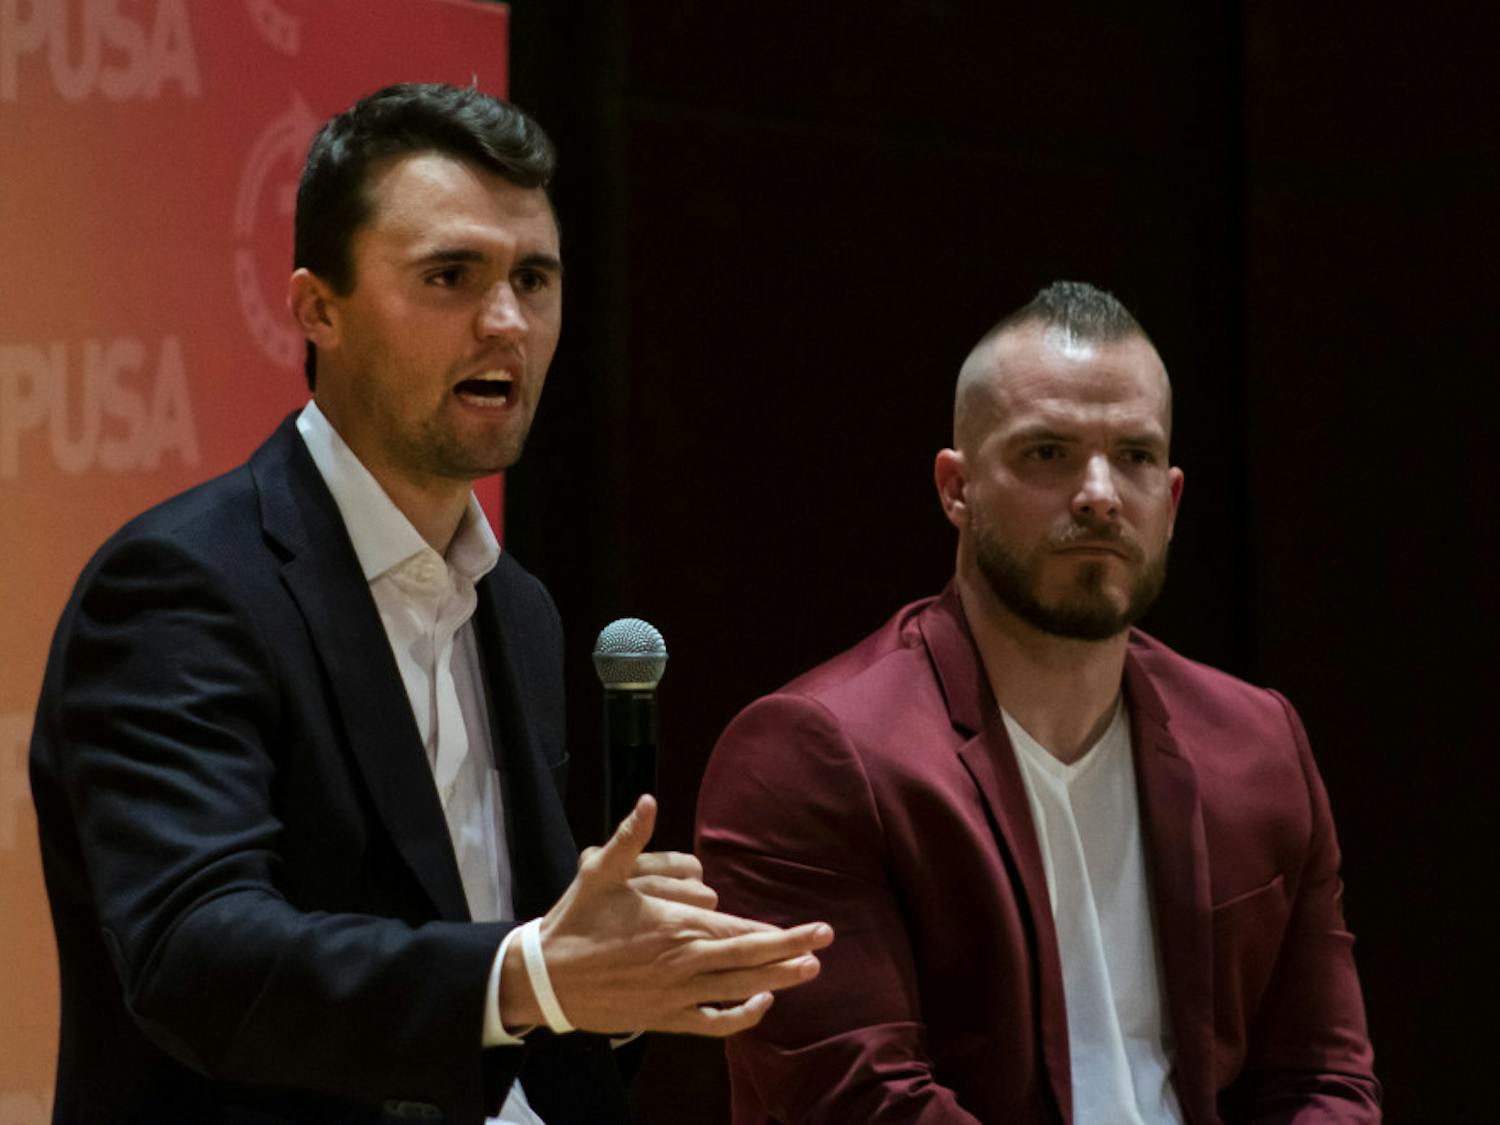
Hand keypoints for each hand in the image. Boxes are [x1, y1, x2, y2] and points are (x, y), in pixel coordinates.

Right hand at [502, 795, 832, 1036]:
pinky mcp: (665, 1018)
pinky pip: (712, 1023)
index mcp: (675, 926)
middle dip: (791, 951)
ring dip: (777, 981)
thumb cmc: (576, 920)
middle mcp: (684, 963)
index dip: (780, 932)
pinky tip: (760, 1004)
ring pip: (738, 991)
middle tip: (824, 944)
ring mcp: (676, 995)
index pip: (741, 930)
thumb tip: (648, 800)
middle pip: (750, 960)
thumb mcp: (600, 872)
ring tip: (808, 971)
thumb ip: (630, 837)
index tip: (815, 928)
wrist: (546, 979)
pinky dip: (740, 1017)